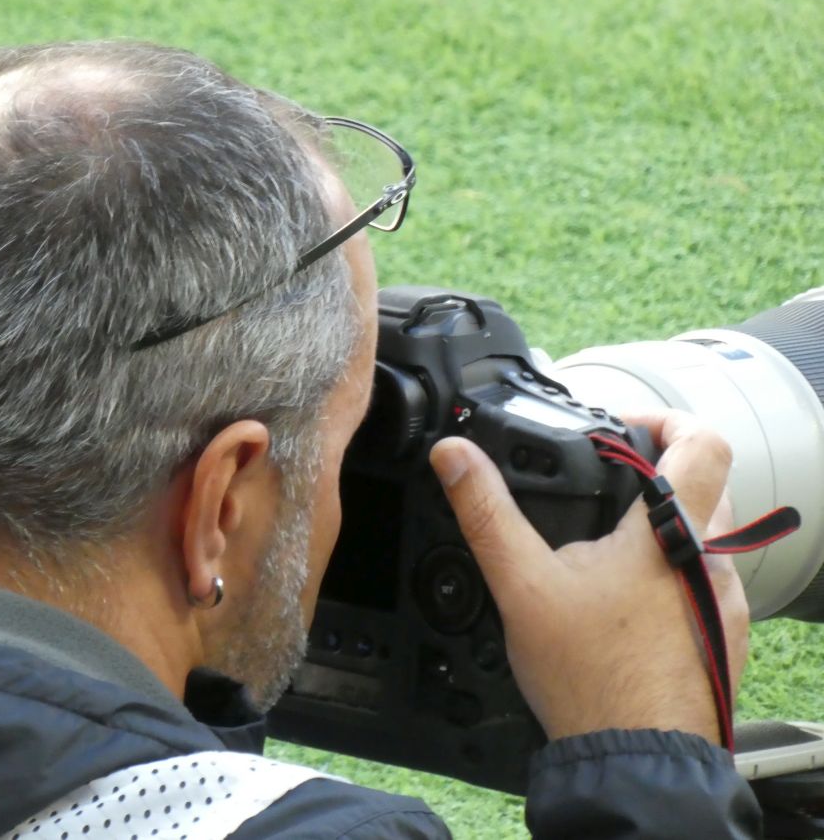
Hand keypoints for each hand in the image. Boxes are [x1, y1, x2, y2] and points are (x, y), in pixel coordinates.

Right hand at [429, 410, 747, 744]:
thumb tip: (454, 455)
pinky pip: (705, 584)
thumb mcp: (522, 584)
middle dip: (656, 476)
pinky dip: (670, 576)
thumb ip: (486, 512)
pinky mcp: (721, 637)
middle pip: (706, 487)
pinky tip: (623, 604)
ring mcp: (724, 604)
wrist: (633, 759)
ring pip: (706, 538)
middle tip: (605, 486)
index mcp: (671, 535)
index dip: (668, 420)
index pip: (704, 444)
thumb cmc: (590, 678)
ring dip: (663, 529)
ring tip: (606, 550)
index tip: (627, 429)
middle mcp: (711, 564)